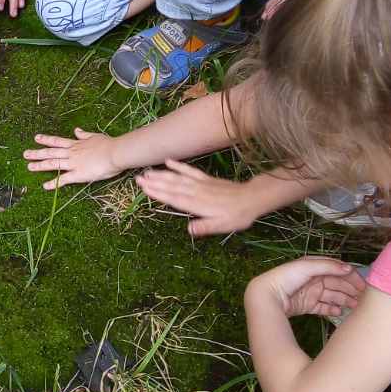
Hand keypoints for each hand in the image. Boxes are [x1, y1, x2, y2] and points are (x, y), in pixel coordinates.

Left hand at [23, 128, 121, 188]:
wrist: (115, 152)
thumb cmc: (108, 144)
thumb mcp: (94, 136)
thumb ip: (84, 134)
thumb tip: (76, 130)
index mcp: (76, 144)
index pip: (57, 141)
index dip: (46, 140)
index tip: (36, 138)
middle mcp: (71, 153)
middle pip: (50, 153)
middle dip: (37, 153)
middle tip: (25, 154)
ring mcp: (73, 164)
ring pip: (53, 164)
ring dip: (40, 166)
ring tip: (29, 167)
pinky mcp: (78, 174)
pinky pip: (63, 180)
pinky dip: (53, 183)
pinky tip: (44, 186)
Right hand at [135, 160, 259, 236]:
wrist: (253, 198)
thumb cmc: (237, 216)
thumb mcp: (223, 226)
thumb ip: (206, 227)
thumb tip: (189, 230)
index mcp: (198, 204)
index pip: (174, 199)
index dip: (159, 193)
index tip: (145, 188)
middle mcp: (197, 192)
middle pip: (172, 186)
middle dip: (155, 183)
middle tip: (138, 178)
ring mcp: (201, 183)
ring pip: (178, 178)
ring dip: (162, 175)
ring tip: (147, 172)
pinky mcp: (206, 179)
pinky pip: (191, 171)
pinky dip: (179, 166)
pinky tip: (168, 161)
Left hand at [247, 257, 365, 320]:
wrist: (267, 295)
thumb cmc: (286, 277)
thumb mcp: (307, 267)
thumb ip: (328, 266)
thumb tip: (348, 267)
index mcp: (314, 267)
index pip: (337, 270)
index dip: (350, 276)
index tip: (363, 285)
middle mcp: (313, 279)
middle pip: (336, 284)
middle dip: (349, 290)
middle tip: (362, 298)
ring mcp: (310, 293)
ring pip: (332, 296)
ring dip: (344, 300)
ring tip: (354, 306)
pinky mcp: (306, 305)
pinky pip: (323, 307)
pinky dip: (331, 309)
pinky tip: (338, 312)